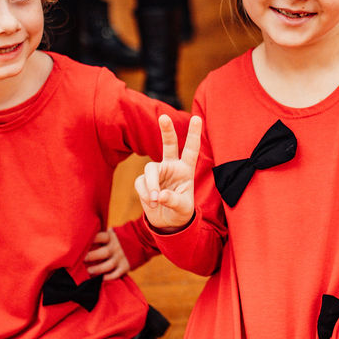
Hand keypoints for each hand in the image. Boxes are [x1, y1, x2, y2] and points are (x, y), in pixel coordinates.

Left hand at [84, 228, 129, 279]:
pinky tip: (101, 278)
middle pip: (101, 253)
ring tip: (89, 271)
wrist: (144, 239)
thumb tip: (87, 239)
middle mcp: (116, 247)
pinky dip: (108, 277)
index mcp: (112, 237)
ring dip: (97, 269)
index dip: (88, 241)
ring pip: (107, 266)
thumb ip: (104, 236)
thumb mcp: (115, 232)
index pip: (98, 237)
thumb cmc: (124, 236)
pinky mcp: (126, 266)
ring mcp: (121, 257)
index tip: (79, 245)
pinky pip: (116, 274)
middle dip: (91, 256)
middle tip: (83, 259)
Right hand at [134, 114, 202, 232]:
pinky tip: (152, 203)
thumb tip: (159, 195)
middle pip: (169, 145)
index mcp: (186, 169)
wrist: (168, 222)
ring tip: (156, 201)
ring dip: (152, 185)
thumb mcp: (183, 208)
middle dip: (166, 131)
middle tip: (164, 117)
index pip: (191, 150)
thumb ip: (173, 200)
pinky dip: (146, 194)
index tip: (196, 118)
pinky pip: (141, 183)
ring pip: (150, 170)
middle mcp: (172, 167)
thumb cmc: (180, 212)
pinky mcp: (144, 181)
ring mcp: (158, 172)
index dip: (194, 134)